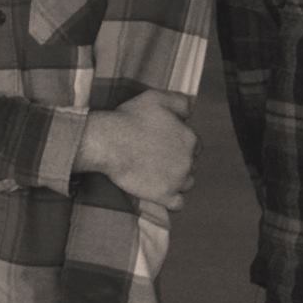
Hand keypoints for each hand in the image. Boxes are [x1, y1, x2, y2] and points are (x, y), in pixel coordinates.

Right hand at [79, 90, 197, 207]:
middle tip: (157, 159)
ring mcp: (177, 180)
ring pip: (186, 183)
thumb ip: (180, 101)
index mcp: (189, 137)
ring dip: (176, 180)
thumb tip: (191, 109)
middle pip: (191, 165)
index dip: (180, 144)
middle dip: (178, 162)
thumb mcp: (156, 98)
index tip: (165, 145)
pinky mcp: (164, 195)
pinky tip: (160, 193)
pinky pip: (178, 204)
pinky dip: (172, 200)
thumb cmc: (129, 119)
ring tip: (157, 175)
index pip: (194, 145)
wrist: (108, 142)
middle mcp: (188, 160)